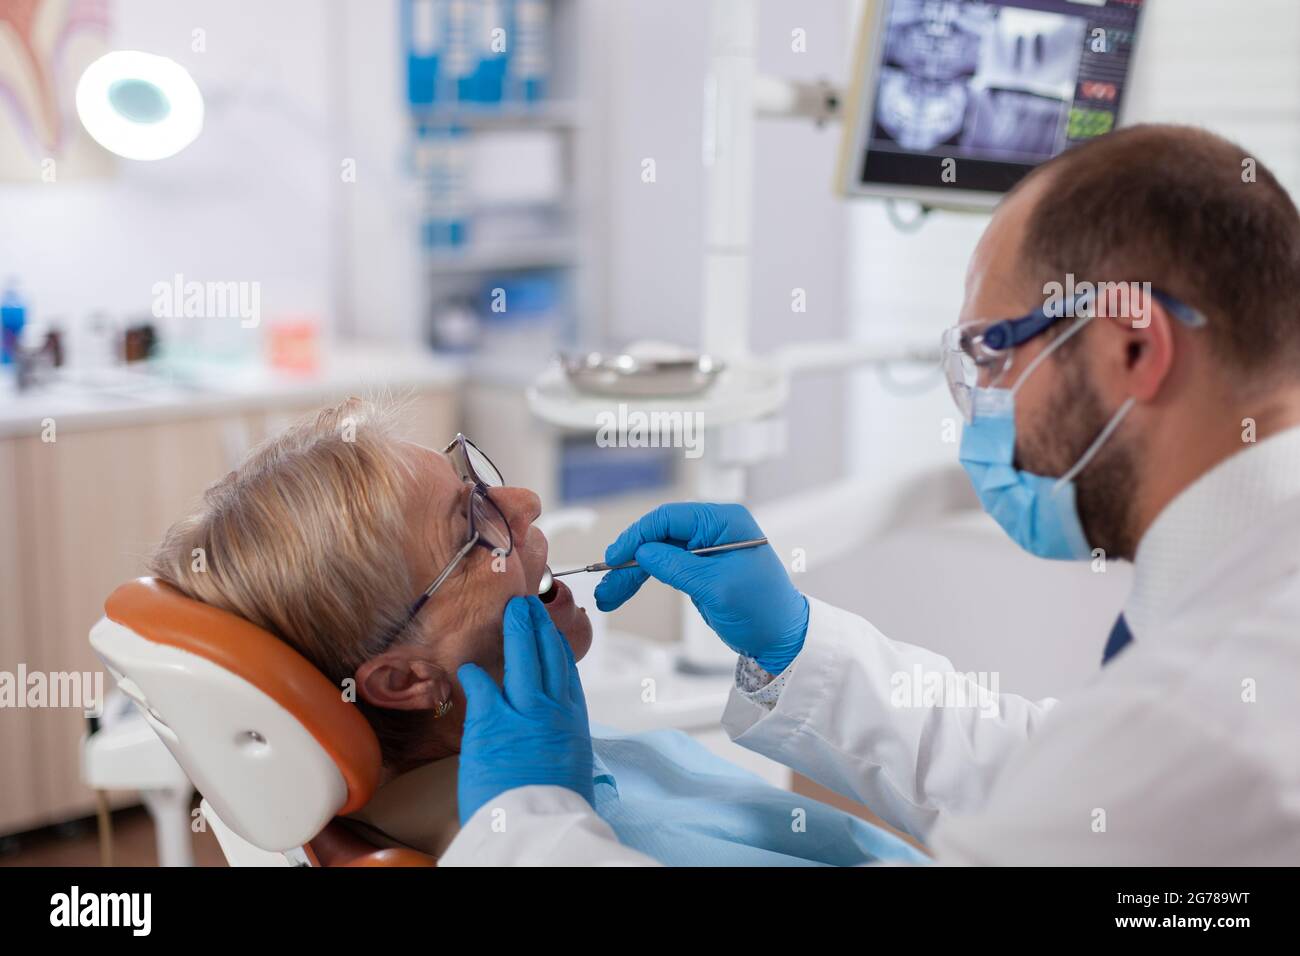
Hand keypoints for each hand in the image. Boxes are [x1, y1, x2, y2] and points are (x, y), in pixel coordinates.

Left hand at [456, 595, 594, 825]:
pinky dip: (474, 674)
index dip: (558, 648)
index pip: (566, 674)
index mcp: (573, 723)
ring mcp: (523, 713)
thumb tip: (558, 746)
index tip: (551, 633)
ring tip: (513, 611)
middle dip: (538, 626)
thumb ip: (563, 747)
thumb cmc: (555, 808)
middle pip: (547, 656)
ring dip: (517, 630)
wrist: (539, 825)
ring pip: (522, 658)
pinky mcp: (493, 722)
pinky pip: (481, 687)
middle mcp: (553, 710)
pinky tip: (468, 667)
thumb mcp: (573, 770)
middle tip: (530, 606)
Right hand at [594, 502, 808, 673]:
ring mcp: (706, 549)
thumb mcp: (717, 588)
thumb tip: (642, 551)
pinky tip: (623, 591)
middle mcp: (714, 529)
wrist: (783, 639)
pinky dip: (644, 579)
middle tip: (606, 584)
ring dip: (631, 573)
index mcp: (725, 522)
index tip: (614, 556)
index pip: (670, 517)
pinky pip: (664, 568)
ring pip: (657, 553)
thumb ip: (677, 566)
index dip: (638, 535)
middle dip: (630, 559)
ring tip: (608, 596)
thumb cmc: (764, 610)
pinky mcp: (700, 569)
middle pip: (659, 536)